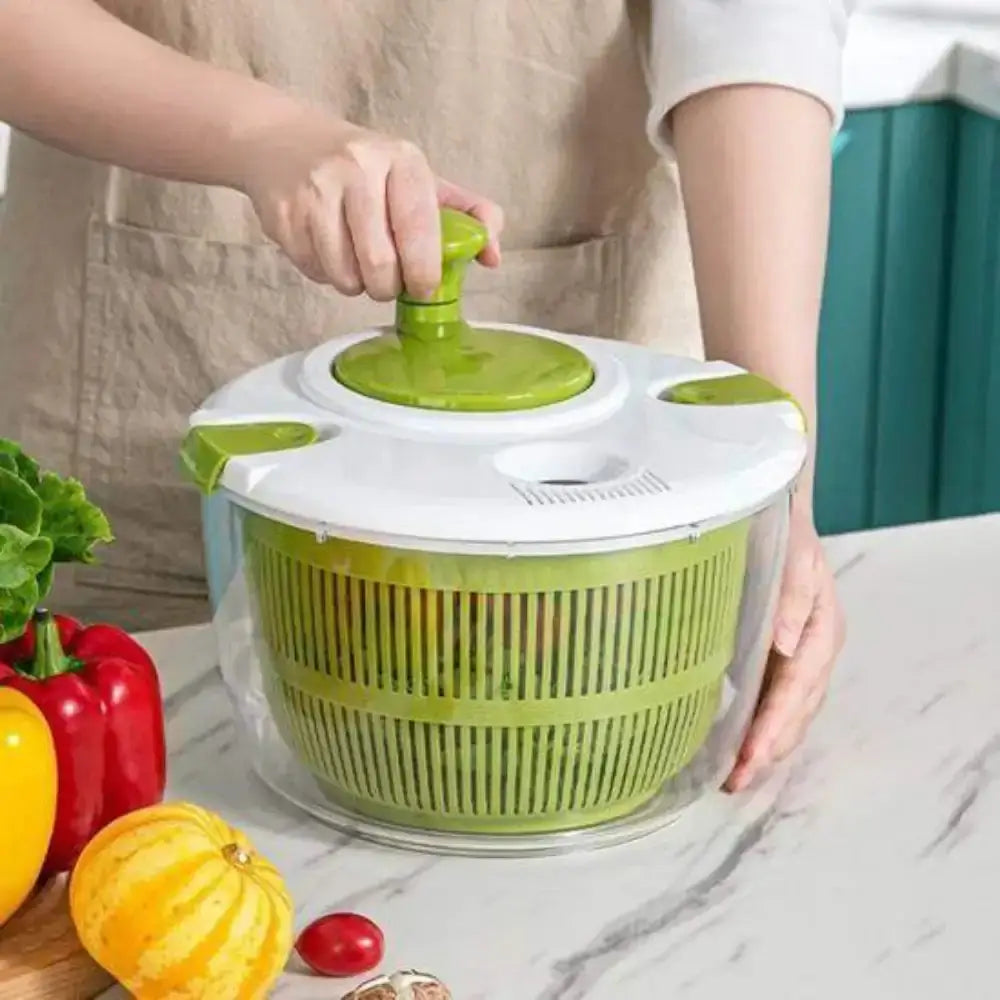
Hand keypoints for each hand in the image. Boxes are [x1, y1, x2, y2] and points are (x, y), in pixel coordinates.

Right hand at [239, 107, 502, 300]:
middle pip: (380, 265)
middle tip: (388, 280)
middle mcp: (357, 169)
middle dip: (388, 287)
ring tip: (357, 260)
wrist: (282, 142)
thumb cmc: (366, 170)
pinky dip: (326, 274)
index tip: (424, 287)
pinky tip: (328, 247)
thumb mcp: (420, 180)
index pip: (420, 230)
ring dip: (356, 284)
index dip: (424, 272)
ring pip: (346, 276)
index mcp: (401, 160)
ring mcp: (316, 191)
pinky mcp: (285, 215)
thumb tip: (494, 257)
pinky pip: (315, 273)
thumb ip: (467, 215)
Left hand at [725, 500, 844, 791]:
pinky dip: (759, 726)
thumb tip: (785, 644)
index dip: (773, 726)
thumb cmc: (783, 532)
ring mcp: (800, 656)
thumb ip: (789, 597)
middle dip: (768, 750)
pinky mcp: (781, 656)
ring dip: (765, 747)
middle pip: (796, 712)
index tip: (750, 757)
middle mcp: (814, 649)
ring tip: (734, 777)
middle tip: (734, 781)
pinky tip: (736, 743)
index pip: (797, 690)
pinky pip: (774, 699)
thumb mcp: (793, 555)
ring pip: (788, 713)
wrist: (779, 513)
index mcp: (821, 630)